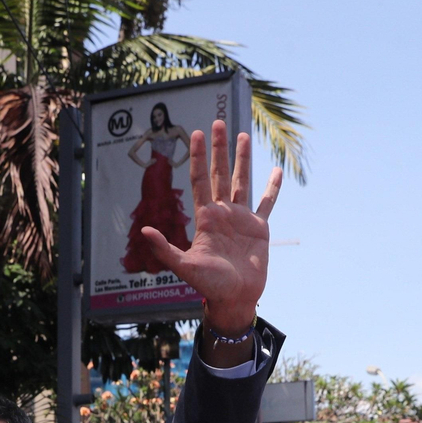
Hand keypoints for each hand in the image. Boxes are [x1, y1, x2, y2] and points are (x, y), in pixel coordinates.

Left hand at [140, 121, 280, 333]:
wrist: (234, 299)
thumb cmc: (209, 285)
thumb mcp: (184, 267)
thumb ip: (165, 249)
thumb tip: (145, 231)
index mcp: (205, 218)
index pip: (200, 180)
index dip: (198, 157)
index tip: (196, 134)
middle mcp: (222, 213)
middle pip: (219, 173)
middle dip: (219, 149)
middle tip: (217, 123)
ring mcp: (241, 219)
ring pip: (241, 181)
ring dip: (242, 159)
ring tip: (242, 135)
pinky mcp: (259, 228)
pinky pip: (266, 203)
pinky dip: (272, 187)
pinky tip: (276, 170)